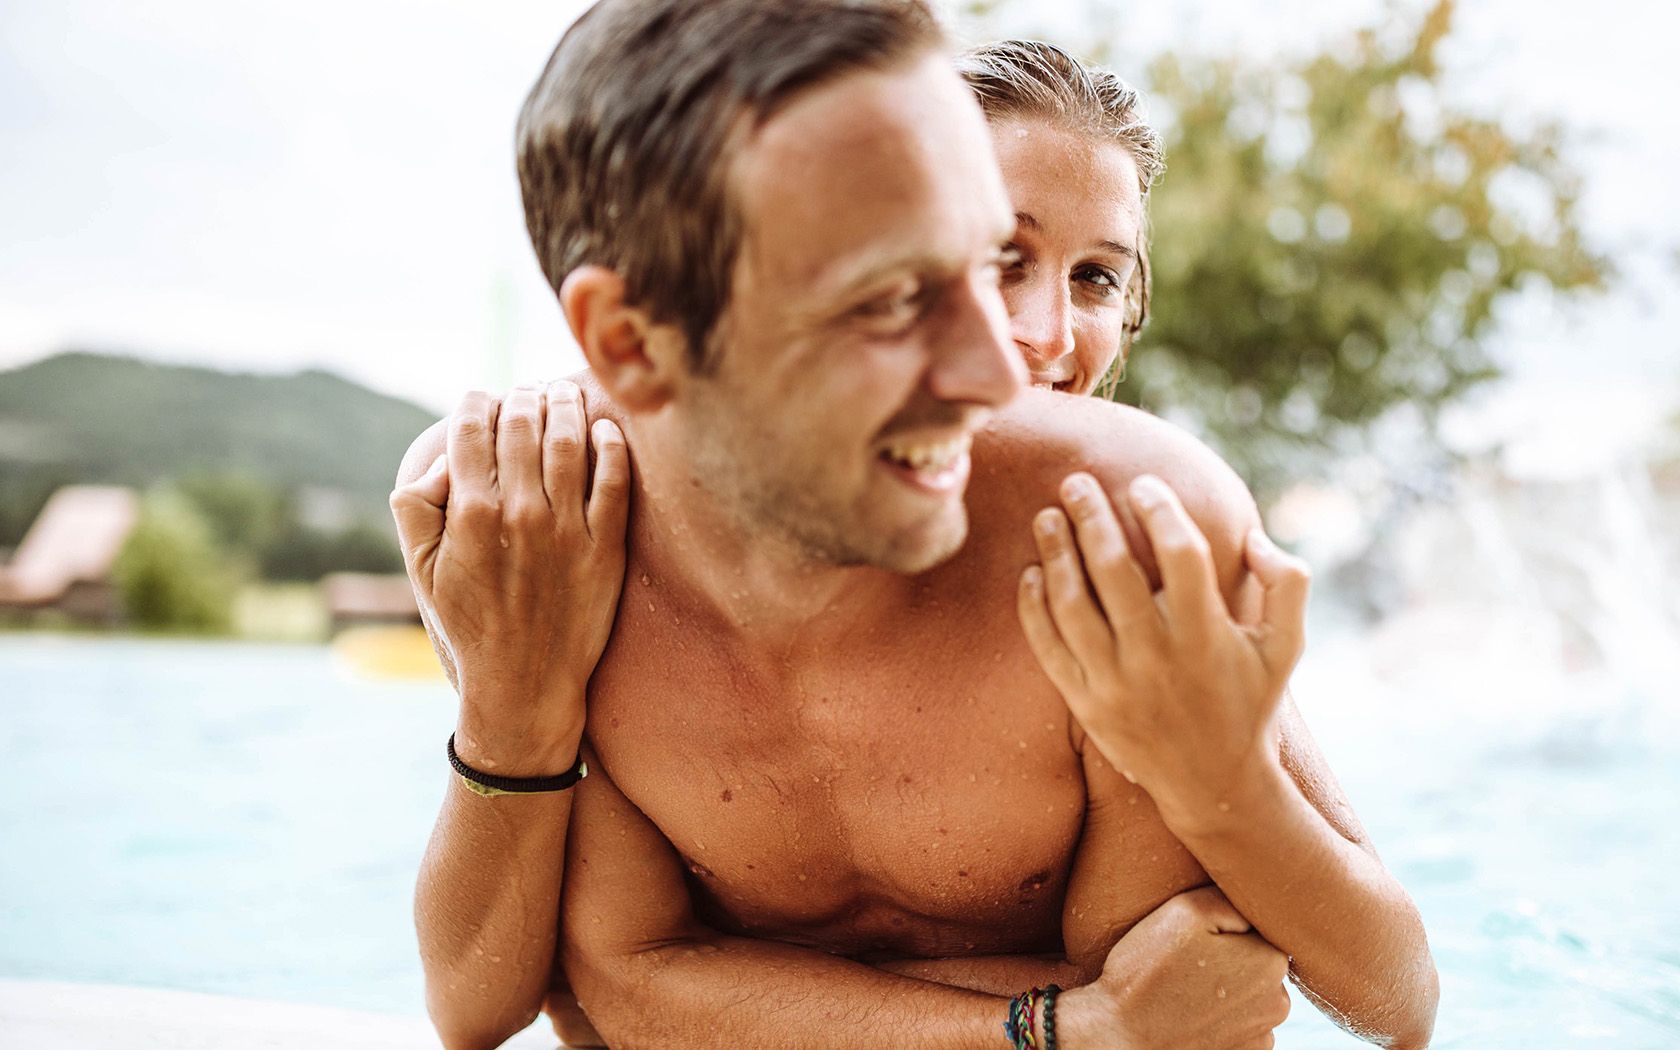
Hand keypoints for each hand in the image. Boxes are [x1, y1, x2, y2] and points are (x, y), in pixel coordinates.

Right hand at [389, 381, 629, 773]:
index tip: (482, 398)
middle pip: (523, 425)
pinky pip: (614, 480)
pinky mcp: (606, 546)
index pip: (473, 430)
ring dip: (566, 407)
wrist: (524, 684)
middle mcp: (521, 514)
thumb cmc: (468, 624)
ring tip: (563, 396)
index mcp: (471, 515)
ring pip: (570, 441)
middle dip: (522, 397)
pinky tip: (604, 428)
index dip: (476, 403)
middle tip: (526, 392)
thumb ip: (416, 508)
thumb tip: (442, 459)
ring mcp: (568, 529)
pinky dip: (610, 445)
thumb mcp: (422, 571)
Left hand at [1016, 472, 1309, 817]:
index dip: (1160, 510)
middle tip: (1076, 481)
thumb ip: (1288, 585)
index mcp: (1206, 634)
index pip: (1179, 553)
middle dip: (1092, 516)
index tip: (1144, 483)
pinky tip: (1032, 573)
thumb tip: (1254, 535)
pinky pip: (1048, 646)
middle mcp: (1156, 656)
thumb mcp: (1287, 647)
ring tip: (1047, 516)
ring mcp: (1115, 682)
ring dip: (1056, 552)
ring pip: (1072, 603)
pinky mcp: (1085, 703)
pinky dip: (1034, 606)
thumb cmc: (1249, 702)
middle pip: (1114, 569)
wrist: (1213, 783)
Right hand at [1059, 887, 1290, 1048]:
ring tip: (1185, 987)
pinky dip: (1220, 1016)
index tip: (1197, 935)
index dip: (1226, 925)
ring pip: (1250, 993)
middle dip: (1231, 955)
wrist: (1119, 1038)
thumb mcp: (1184, 911)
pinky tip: (1190, 1012)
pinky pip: (1240, 1023)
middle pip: (1258, 960)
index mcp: (1271, 961)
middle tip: (1187, 959)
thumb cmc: (1147, 972)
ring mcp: (1263, 1035)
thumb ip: (1228, 898)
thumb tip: (1252, 899)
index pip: (1261, 926)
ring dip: (1227, 987)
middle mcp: (1279, 1002)